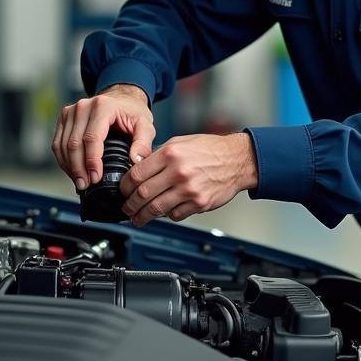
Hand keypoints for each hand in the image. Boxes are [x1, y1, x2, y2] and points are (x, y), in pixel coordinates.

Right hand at [52, 84, 153, 191]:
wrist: (121, 98)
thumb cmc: (132, 112)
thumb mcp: (145, 125)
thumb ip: (143, 142)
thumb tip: (135, 160)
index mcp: (103, 106)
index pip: (92, 138)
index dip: (92, 161)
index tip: (96, 178)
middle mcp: (83, 106)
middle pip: (74, 143)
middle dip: (79, 168)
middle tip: (86, 185)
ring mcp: (71, 111)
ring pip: (63, 145)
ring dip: (70, 167)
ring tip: (80, 182)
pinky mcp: (64, 118)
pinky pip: (58, 143)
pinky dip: (63, 160)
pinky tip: (73, 171)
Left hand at [120, 132, 258, 226]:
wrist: (237, 160)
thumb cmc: (210, 149)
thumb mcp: (180, 142)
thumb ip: (158, 154)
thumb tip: (137, 167)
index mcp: (170, 153)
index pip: (136, 173)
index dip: (125, 186)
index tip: (123, 190)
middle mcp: (178, 171)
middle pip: (142, 194)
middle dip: (130, 204)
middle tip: (127, 208)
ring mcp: (188, 189)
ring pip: (156, 209)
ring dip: (142, 216)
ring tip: (137, 218)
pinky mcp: (198, 203)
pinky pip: (174, 215)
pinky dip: (166, 215)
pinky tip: (164, 212)